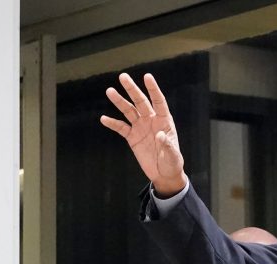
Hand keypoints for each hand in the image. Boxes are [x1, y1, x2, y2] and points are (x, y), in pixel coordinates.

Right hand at [100, 73, 187, 197]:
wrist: (164, 174)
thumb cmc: (172, 163)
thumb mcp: (173, 156)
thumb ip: (167, 145)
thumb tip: (159, 134)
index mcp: (164, 121)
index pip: (159, 101)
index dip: (153, 89)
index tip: (147, 77)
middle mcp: (152, 121)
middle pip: (140, 102)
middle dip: (132, 90)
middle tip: (123, 77)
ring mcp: (141, 128)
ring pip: (129, 111)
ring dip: (119, 102)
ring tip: (110, 91)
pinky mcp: (132, 137)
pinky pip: (121, 128)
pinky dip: (113, 123)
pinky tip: (104, 119)